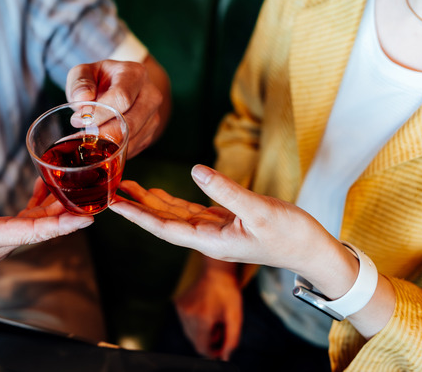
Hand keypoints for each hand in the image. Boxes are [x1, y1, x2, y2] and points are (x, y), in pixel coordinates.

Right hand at [0, 176, 93, 262]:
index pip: (29, 233)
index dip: (59, 225)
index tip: (85, 218)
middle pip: (40, 231)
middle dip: (68, 217)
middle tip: (98, 200)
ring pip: (37, 225)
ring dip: (57, 209)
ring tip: (80, 188)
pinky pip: (27, 220)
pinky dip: (40, 205)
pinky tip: (47, 185)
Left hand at [66, 57, 168, 157]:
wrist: (118, 88)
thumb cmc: (99, 80)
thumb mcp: (84, 72)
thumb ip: (79, 82)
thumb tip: (83, 98)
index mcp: (135, 74)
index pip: (122, 97)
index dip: (99, 112)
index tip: (79, 119)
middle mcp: (150, 95)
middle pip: (130, 123)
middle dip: (103, 133)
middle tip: (83, 135)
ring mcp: (153, 116)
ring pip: (132, 139)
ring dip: (108, 145)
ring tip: (90, 139)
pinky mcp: (150, 133)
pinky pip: (133, 148)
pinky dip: (115, 150)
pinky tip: (102, 144)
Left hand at [109, 166, 338, 275]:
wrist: (312, 250)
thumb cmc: (291, 235)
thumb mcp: (260, 211)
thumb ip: (227, 190)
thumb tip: (196, 171)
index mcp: (210, 241)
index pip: (164, 228)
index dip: (137, 215)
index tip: (113, 205)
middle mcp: (207, 238)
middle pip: (162, 221)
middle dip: (135, 206)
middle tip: (109, 188)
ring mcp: (215, 231)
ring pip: (174, 215)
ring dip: (149, 202)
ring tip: (126, 185)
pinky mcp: (224, 222)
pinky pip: (190, 211)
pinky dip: (172, 201)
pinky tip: (158, 193)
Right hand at [175, 261, 242, 360]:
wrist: (217, 273)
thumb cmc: (228, 294)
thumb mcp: (236, 317)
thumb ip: (232, 340)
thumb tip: (225, 357)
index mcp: (202, 318)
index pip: (201, 348)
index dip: (212, 352)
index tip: (221, 347)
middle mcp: (188, 314)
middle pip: (195, 342)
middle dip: (208, 340)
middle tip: (220, 327)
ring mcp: (181, 309)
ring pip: (189, 333)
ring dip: (201, 332)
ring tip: (212, 318)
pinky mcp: (178, 304)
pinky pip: (185, 323)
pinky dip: (195, 323)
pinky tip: (204, 312)